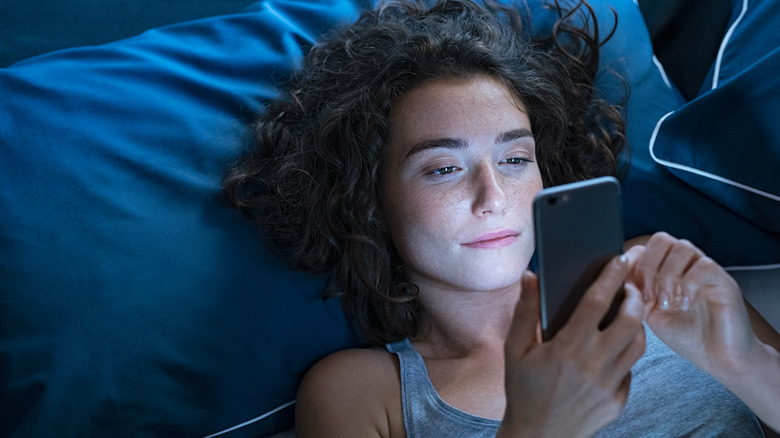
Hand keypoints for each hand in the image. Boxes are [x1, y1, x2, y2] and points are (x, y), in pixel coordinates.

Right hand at [499, 255, 644, 437]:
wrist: (538, 437)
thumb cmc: (522, 391)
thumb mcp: (515, 350)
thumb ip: (525, 311)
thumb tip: (530, 276)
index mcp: (567, 348)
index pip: (597, 302)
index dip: (610, 277)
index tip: (618, 260)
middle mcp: (593, 365)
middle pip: (629, 319)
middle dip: (634, 296)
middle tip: (628, 286)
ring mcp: (609, 385)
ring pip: (638, 343)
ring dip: (636, 322)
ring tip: (626, 312)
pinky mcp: (618, 401)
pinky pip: (631, 369)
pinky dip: (626, 352)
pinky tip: (614, 346)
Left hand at [629, 232, 758, 376]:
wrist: (720, 359)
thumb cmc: (686, 336)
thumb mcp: (650, 315)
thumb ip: (635, 294)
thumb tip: (617, 278)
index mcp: (665, 270)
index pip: (644, 247)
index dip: (632, 264)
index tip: (629, 290)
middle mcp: (685, 265)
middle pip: (661, 239)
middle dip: (648, 265)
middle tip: (647, 295)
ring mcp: (705, 271)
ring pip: (682, 247)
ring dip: (666, 275)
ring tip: (666, 303)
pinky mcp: (723, 281)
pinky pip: (704, 266)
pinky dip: (688, 284)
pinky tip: (684, 305)